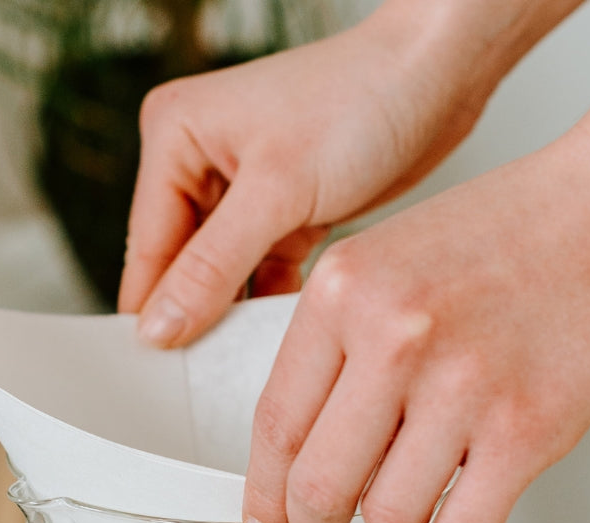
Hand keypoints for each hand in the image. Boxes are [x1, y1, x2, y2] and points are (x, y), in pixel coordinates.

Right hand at [119, 1, 507, 344]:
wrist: (440, 76)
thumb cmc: (362, 98)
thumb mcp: (277, 190)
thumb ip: (212, 267)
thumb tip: (159, 328)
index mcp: (174, 137)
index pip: (148, 250)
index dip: (154, 316)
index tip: (163, 379)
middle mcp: (199, 162)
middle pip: (180, 268)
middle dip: (197, 318)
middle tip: (208, 379)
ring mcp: (241, 190)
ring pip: (220, 277)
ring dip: (234, 315)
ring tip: (244, 362)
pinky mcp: (282, 212)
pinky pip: (259, 273)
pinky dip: (269, 304)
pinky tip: (279, 336)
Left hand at [241, 133, 589, 522]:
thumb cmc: (509, 236)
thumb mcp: (389, 259)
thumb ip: (337, 345)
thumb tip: (301, 453)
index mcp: (343, 291)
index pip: (275, 425)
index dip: (264, 494)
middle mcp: (393, 337)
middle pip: (318, 488)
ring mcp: (461, 385)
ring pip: (388, 519)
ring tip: (414, 497)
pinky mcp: (526, 429)